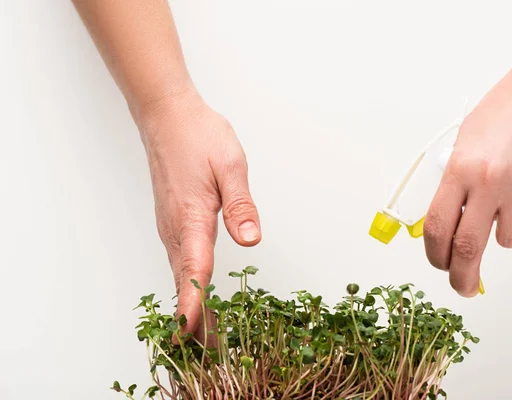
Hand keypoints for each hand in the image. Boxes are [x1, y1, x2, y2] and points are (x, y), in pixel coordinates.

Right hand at [137, 88, 260, 338]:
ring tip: (205, 336)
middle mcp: (176, 228)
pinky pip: (181, 260)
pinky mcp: (173, 222)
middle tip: (209, 352)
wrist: (167, 117)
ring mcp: (171, 226)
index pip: (194, 271)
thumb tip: (250, 239)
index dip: (193, 306)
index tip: (193, 335)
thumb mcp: (231, 166)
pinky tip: (196, 292)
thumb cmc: (198, 137)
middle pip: (186, 282)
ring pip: (182, 274)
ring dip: (192, 305)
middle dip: (197, 320)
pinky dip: (188, 284)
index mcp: (192, 218)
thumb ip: (241, 205)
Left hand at [423, 61, 511, 296]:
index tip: (439, 266)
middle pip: (468, 248)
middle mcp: (489, 181)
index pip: (438, 227)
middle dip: (462, 277)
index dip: (435, 256)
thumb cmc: (505, 110)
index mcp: (460, 169)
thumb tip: (449, 221)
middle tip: (463, 287)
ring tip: (511, 207)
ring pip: (509, 241)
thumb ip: (455, 182)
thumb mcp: (465, 142)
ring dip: (506, 235)